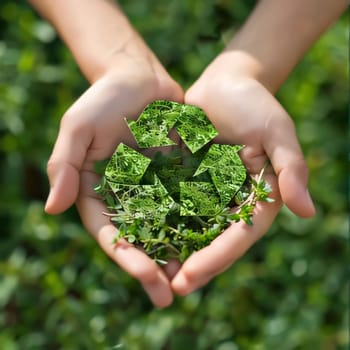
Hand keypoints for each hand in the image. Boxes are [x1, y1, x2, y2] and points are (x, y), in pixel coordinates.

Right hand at [45, 59, 182, 306]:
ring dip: (179, 254)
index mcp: (98, 191)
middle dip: (153, 268)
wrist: (139, 78)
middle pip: (140, 238)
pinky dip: (198, 223)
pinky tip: (214, 242)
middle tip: (170, 297)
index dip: (127, 255)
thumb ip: (64, 165)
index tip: (146, 275)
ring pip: (166, 227)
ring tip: (194, 280)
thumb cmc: (104, 99)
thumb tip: (52, 208)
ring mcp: (154, 188)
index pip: (110, 231)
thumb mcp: (78, 127)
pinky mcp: (177, 176)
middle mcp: (126, 196)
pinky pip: (189, 203)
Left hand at [171, 61, 314, 294]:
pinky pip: (171, 203)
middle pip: (214, 240)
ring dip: (172, 251)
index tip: (190, 277)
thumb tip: (308, 212)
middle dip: (193, 265)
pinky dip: (158, 220)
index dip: (218, 258)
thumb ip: (291, 168)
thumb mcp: (276, 131)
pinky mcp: (186, 179)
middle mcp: (233, 200)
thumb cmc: (255, 103)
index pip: (240, 236)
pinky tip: (138, 235)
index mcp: (259, 196)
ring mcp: (208, 192)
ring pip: (191, 228)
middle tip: (169, 288)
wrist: (224, 84)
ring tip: (148, 273)